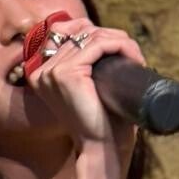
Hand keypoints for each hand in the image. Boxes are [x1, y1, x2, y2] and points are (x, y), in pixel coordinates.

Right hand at [24, 18, 144, 160]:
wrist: (102, 148)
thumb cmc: (101, 121)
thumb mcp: (89, 89)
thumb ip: (89, 67)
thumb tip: (111, 39)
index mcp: (41, 73)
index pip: (66, 31)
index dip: (96, 32)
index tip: (121, 46)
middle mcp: (41, 70)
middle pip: (80, 32)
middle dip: (112, 37)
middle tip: (135, 54)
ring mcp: (51, 71)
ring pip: (92, 36)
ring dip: (120, 41)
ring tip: (137, 57)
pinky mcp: (66, 73)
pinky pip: (97, 45)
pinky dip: (120, 46)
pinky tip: (133, 56)